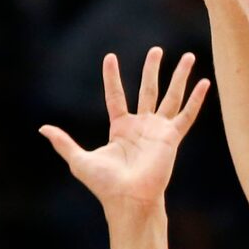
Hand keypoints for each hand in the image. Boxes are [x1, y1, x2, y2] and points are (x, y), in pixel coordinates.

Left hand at [40, 48, 209, 208]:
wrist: (128, 199)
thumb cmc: (105, 185)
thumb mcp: (79, 160)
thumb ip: (63, 142)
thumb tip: (42, 128)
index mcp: (120, 128)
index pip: (116, 96)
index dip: (112, 77)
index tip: (110, 57)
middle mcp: (141, 126)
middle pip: (149, 89)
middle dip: (152, 69)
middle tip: (157, 50)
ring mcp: (158, 130)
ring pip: (171, 96)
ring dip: (179, 76)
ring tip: (189, 56)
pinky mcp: (172, 137)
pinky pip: (186, 115)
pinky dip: (196, 99)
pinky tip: (205, 82)